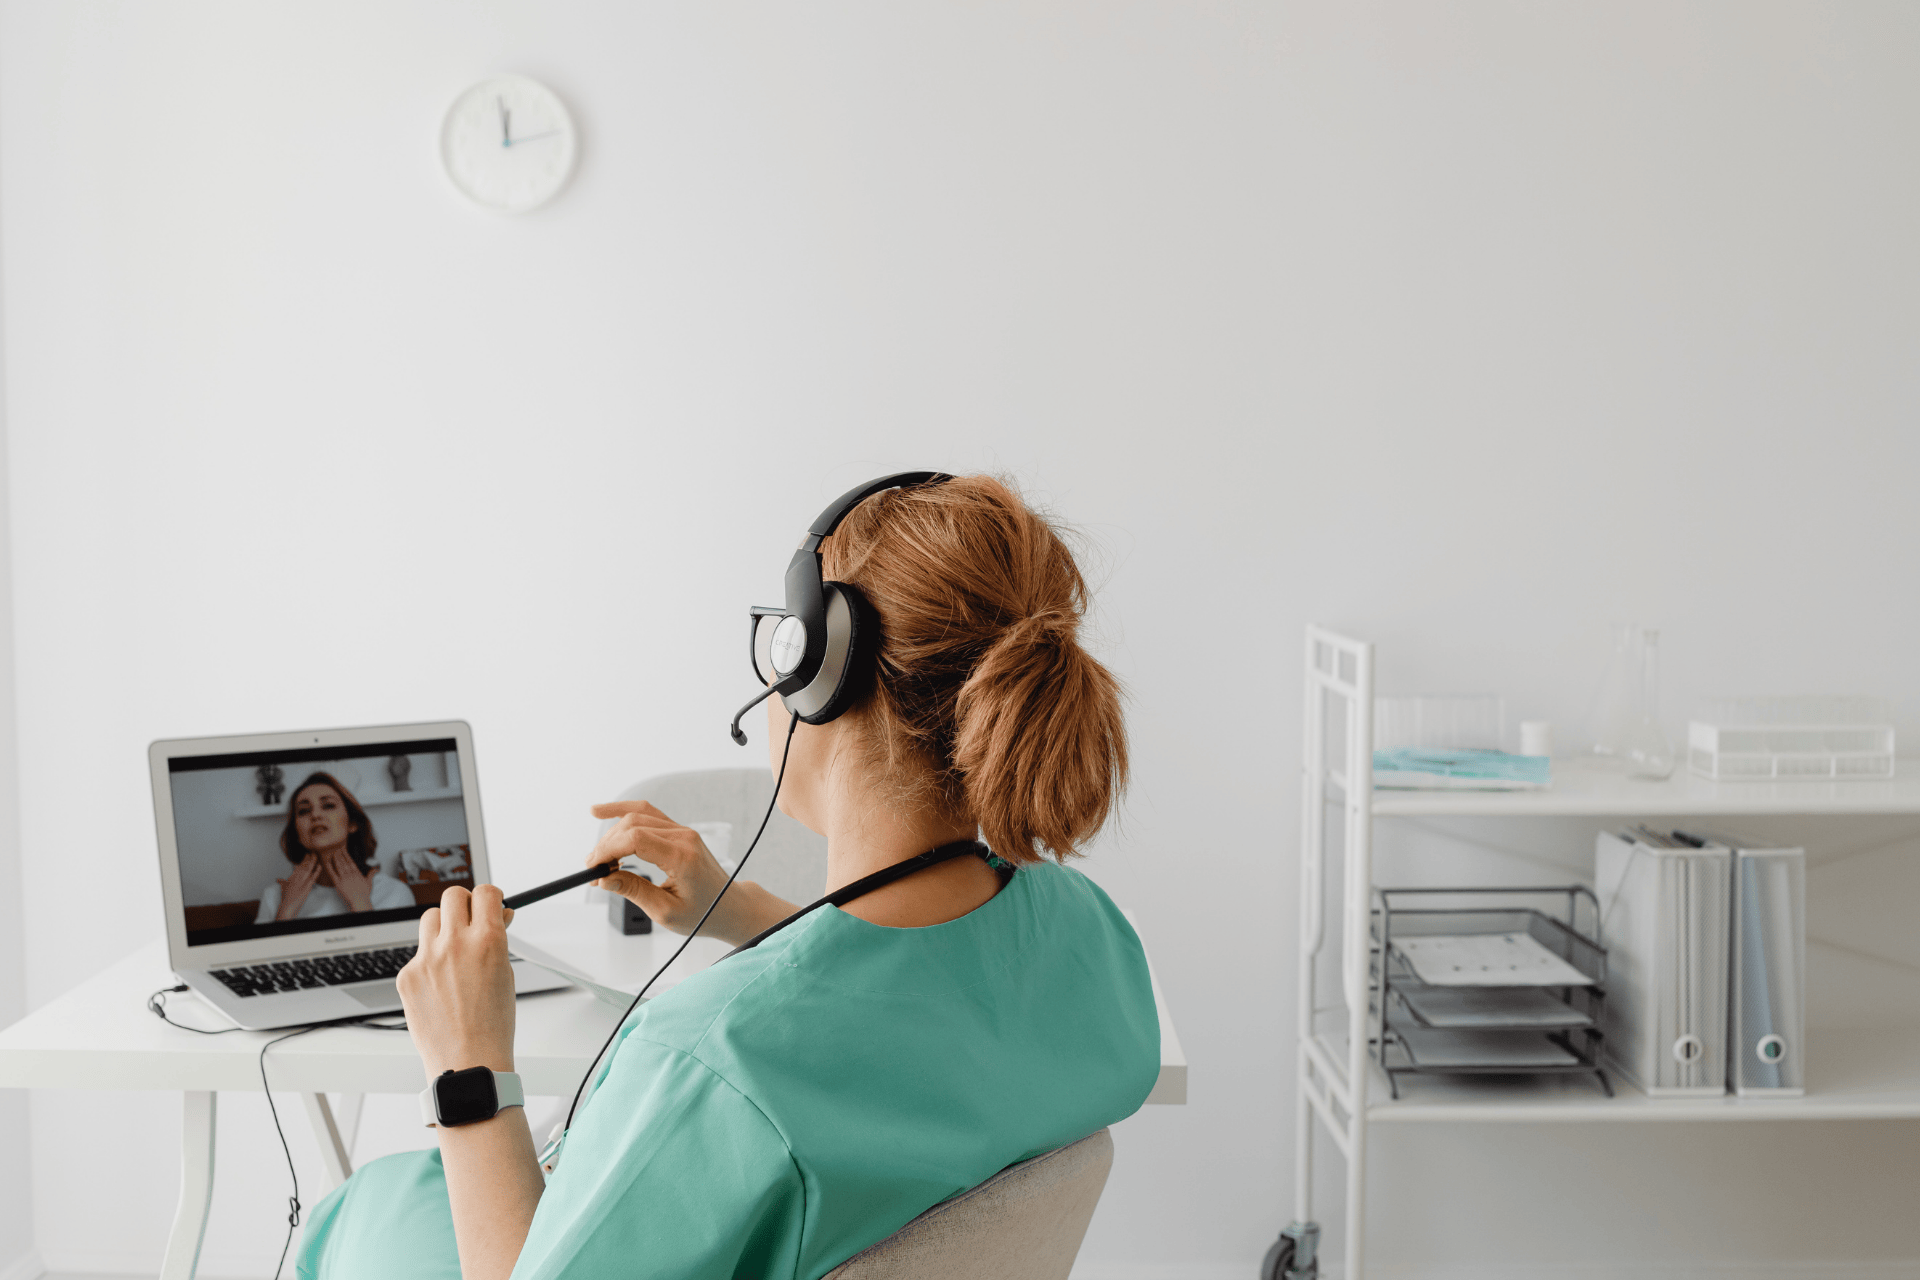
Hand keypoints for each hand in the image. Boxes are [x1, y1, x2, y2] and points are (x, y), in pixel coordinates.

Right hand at [275, 854, 321, 919]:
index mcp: (291, 877)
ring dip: (312, 861)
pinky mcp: (306, 887)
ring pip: (308, 869)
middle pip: (303, 866)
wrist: (287, 907)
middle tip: (312, 852)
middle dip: (308, 858)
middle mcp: (296, 878)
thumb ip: (282, 882)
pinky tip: (320, 866)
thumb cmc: (285, 898)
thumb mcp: (283, 888)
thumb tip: (278, 879)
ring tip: (316, 855)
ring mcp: (302, 882)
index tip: (307, 855)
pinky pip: (313, 877)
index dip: (303, 860)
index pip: (298, 867)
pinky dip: (317, 871)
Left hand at [324, 845, 375, 911]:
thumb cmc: (364, 894)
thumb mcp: (369, 882)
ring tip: (333, 853)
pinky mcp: (338, 883)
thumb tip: (375, 869)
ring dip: (336, 858)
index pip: (351, 862)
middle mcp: (350, 874)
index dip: (347, 855)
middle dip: (340, 855)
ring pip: (339, 866)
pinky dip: (330, 868)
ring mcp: (344, 878)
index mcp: (357, 873)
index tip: (344, 850)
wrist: (360, 900)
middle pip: (344, 862)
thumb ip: (371, 874)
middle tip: (337, 848)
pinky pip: (333, 874)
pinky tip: (327, 863)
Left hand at [397, 885, 517, 1078]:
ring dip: (443, 927)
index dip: (490, 897)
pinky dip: (429, 963)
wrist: (468, 1060)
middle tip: (469, 920)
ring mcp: (426, 959)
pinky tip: (440, 986)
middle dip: (464, 903)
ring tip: (453, 952)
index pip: (485, 892)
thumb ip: (497, 940)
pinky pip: (418, 955)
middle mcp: (455, 943)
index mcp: (487, 940)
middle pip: (452, 895)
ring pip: (430, 919)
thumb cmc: (493, 1024)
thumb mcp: (506, 974)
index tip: (490, 904)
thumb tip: (494, 918)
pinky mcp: (406, 976)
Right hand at [586, 801, 796, 946]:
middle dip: (607, 845)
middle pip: (633, 825)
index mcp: (682, 856)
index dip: (608, 849)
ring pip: (638, 816)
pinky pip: (648, 814)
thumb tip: (604, 879)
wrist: (728, 906)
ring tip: (597, 855)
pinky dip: (624, 812)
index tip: (593, 866)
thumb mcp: (666, 911)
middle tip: (593, 868)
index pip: (636, 839)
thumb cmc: (704, 912)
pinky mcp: (678, 831)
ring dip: (613, 832)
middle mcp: (683, 837)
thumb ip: (634, 891)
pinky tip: (603, 812)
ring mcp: (682, 831)